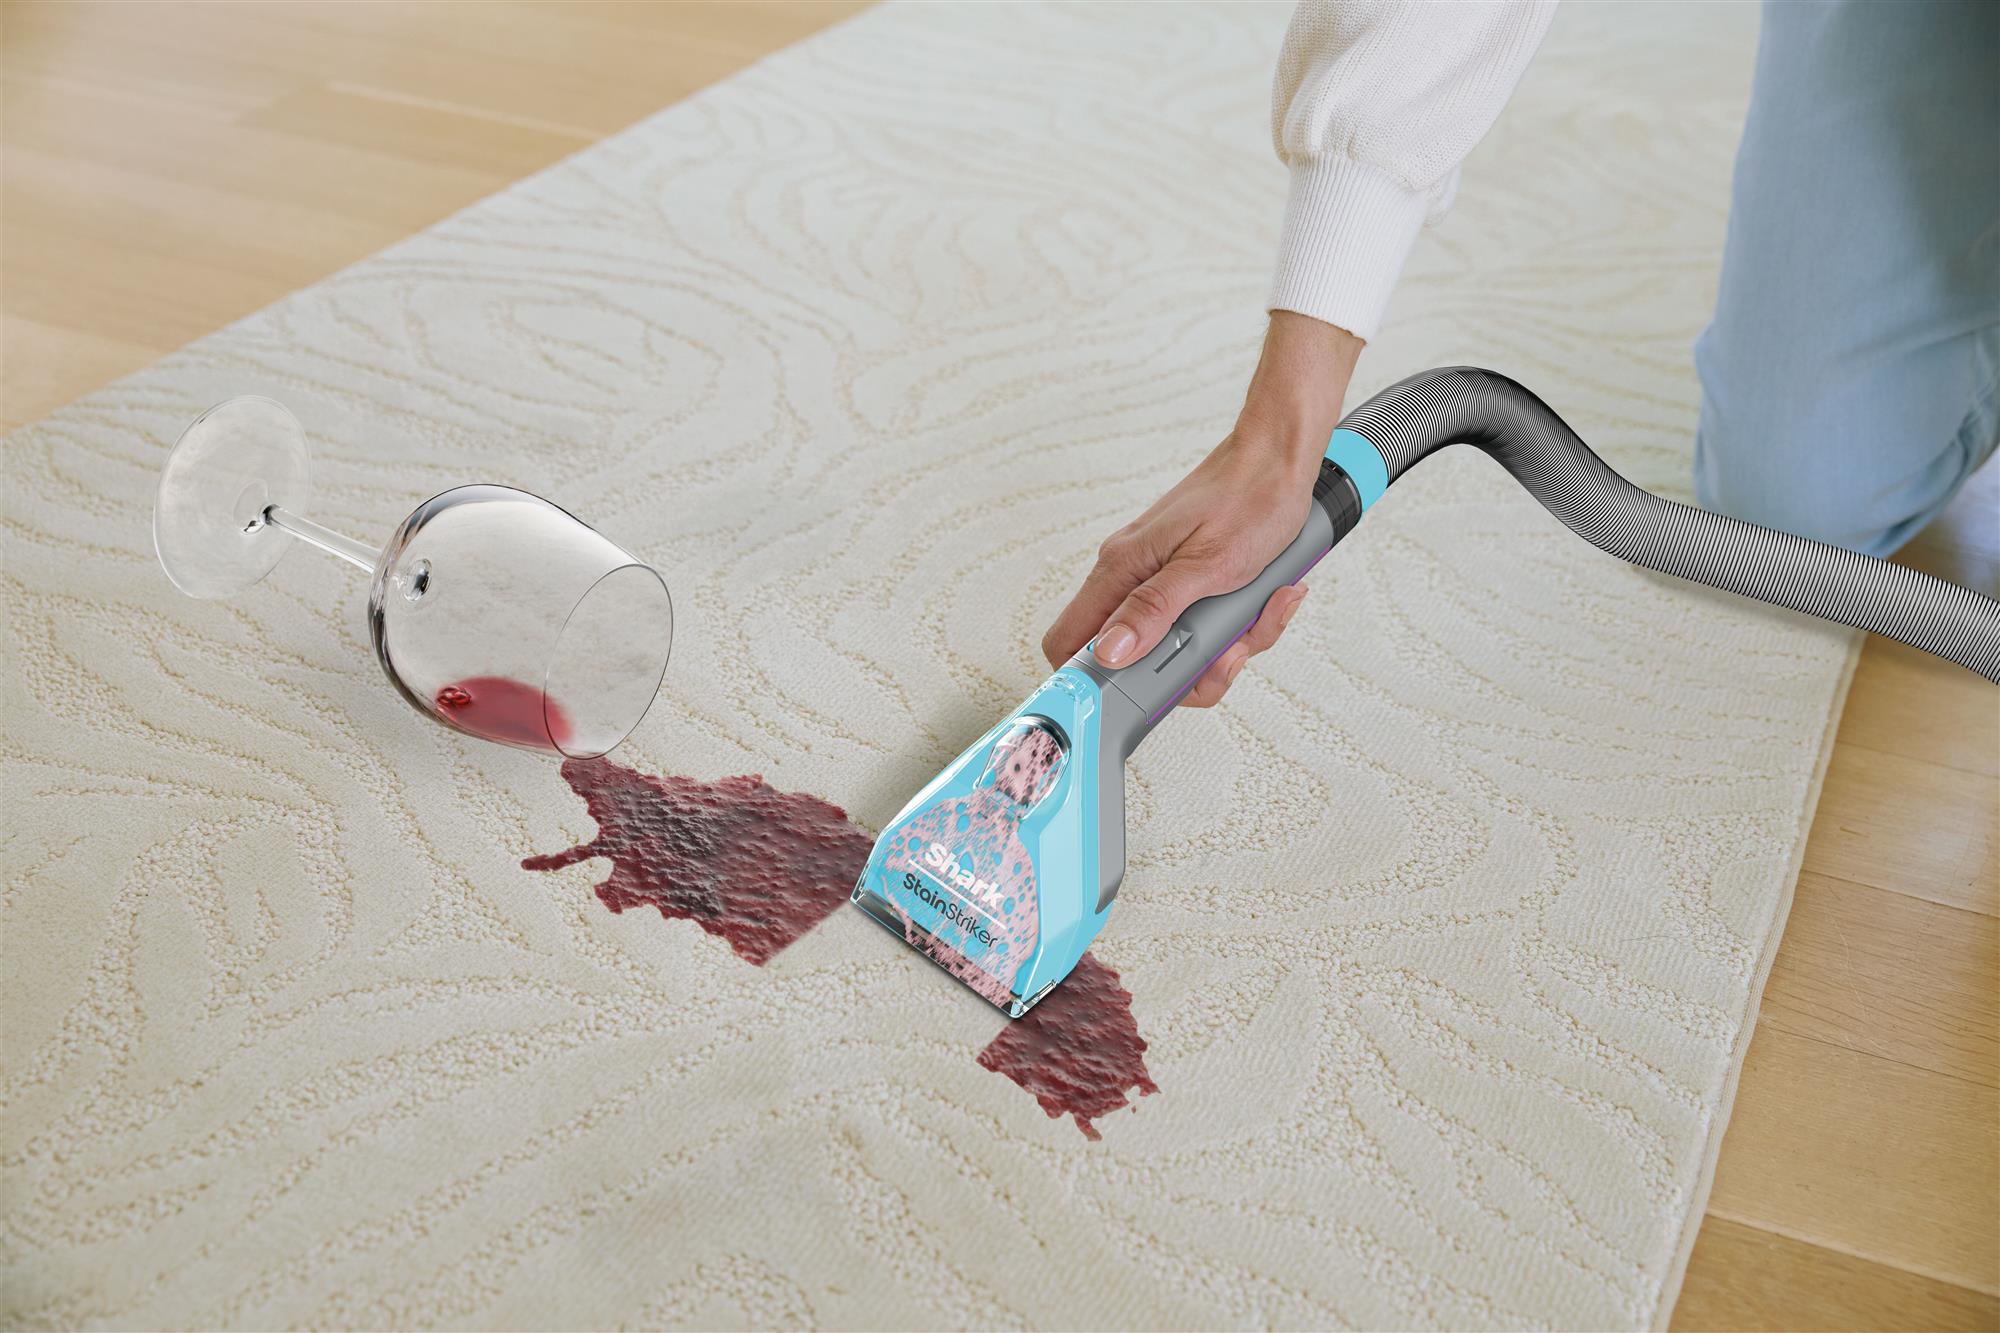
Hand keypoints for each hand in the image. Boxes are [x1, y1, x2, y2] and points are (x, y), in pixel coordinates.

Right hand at [1041, 312, 1361, 706]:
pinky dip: (1242, 623)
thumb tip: (1109, 652)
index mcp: (1121, 568)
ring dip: (1226, 646)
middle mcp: (1133, 574)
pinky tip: (1269, 599)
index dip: (1091, 681)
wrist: (1282, 458)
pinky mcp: (1191, 579)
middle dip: (1189, 670)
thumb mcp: (1207, 566)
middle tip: (1224, 656)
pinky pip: (1207, 626)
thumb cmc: (1249, 496)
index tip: (1133, 698)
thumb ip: (1154, 611)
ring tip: (1256, 618)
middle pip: (1134, 658)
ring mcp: (1162, 578)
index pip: (1069, 640)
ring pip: (1178, 648)